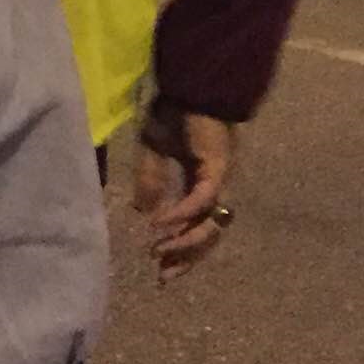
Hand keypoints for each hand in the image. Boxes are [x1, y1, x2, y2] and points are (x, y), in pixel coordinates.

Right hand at [132, 105, 238, 282]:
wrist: (191, 87)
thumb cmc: (173, 114)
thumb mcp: (152, 152)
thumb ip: (149, 182)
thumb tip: (143, 214)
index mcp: (202, 185)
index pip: (197, 227)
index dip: (181, 249)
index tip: (160, 268)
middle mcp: (216, 189)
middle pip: (208, 235)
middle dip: (185, 258)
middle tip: (163, 277)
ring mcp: (220, 181)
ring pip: (210, 225)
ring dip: (185, 242)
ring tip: (159, 252)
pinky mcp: (217, 170)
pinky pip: (200, 201)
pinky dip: (181, 214)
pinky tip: (160, 223)